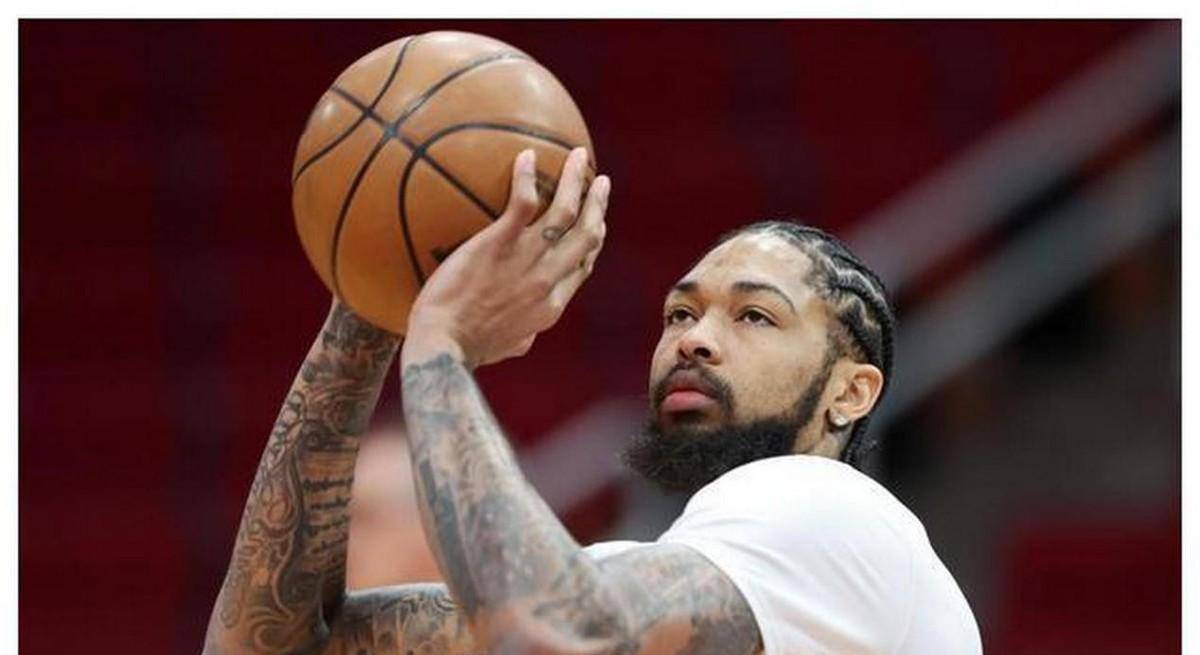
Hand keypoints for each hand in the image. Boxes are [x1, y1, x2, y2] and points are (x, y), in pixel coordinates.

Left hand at [401, 147, 609, 368]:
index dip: (594, 239)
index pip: (583, 264)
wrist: (444, 345)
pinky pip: (524, 202)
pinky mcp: (500, 244)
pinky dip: (527, 176)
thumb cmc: (469, 348)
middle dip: (598, 204)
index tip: (597, 221)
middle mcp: (549, 279)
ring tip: (577, 157)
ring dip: (576, 180)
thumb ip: (526, 332)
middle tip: (600, 182)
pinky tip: (527, 154)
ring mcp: (527, 260)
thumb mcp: (512, 345)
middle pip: (586, 234)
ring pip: (565, 212)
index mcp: (552, 304)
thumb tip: (526, 331)